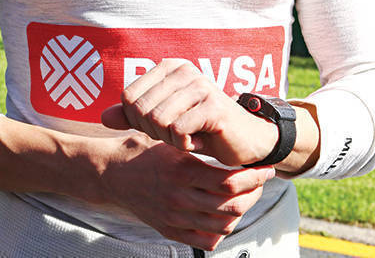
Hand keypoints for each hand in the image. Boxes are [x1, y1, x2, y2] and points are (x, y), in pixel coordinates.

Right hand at [99, 131, 274, 250]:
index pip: (228, 181)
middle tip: (261, 180)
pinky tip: (225, 214)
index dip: (253, 176)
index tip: (265, 168)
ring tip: (247, 194)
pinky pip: (206, 241)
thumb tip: (224, 134)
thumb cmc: (139, 151)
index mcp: (181, 171)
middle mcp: (179, 198)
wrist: (110, 174)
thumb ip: (192, 140)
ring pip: (223, 224)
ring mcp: (175, 217)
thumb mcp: (168, 139)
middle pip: (231, 206)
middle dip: (254, 193)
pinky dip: (222, 230)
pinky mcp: (169, 230)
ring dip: (242, 210)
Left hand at [101, 60, 277, 166]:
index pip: (129, 97)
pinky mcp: (213, 107)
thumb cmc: (199, 128)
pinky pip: (177, 131)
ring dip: (169, 140)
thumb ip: (132, 116)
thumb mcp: (162, 120)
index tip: (158, 127)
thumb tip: (103, 117)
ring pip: (158, 120)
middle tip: (174, 136)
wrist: (243, 140)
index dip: (136, 121)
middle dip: (153, 132)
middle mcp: (184, 70)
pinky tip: (198, 142)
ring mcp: (200, 85)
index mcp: (169, 67)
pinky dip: (183, 145)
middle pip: (141, 109)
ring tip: (186, 137)